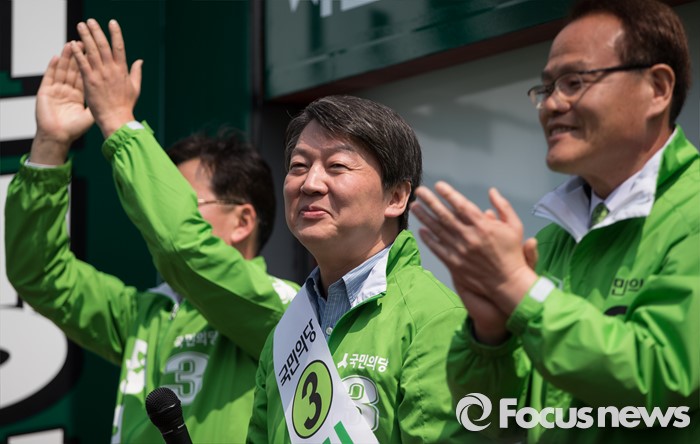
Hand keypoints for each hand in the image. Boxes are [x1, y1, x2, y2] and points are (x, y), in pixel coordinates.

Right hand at [30, 43, 93, 164]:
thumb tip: (114, 98)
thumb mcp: (90, 115)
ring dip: (67, 57)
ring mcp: (56, 89)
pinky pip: (50, 76)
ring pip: (63, 70)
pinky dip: (54, 66)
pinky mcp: (46, 91)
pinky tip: (57, 57)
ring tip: (71, 44)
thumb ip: (100, 104)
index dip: (90, 64)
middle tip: (84, 41)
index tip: (96, 52)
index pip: (86, 75)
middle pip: (74, 69)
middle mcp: (68, 90)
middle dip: (79, 55)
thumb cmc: (74, 129)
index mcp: (79, 95)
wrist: (58, 137)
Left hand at [70, 19, 141, 137]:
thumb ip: (136, 72)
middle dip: (97, 31)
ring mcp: (100, 75)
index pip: (119, 47)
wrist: (117, 119)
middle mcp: (111, 70)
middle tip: (91, 21)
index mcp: (122, 70)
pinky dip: (78, 53)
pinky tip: (73, 44)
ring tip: (81, 26)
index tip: (112, 22)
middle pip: (103, 45)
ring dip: (86, 37)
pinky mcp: (90, 81)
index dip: (116, 33)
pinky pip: (82, 64)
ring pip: (92, 51)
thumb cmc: (126, 105)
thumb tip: (140, 61)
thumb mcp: (135, 87)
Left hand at [411, 182, 537, 315]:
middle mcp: (468, 236)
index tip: (438, 185)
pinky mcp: (454, 263)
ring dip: (424, 217)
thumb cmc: (512, 253)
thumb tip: (492, 191)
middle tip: (420, 191)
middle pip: (444, 215)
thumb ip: (503, 206)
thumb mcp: (515, 226)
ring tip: (415, 206)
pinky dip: (428, 239)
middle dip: (430, 201)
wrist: (508, 283)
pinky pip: (437, 248)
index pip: (460, 205)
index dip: (448, 193)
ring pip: (437, 230)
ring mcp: (459, 250)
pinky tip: (421, 230)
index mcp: (483, 225)